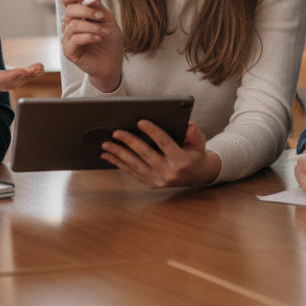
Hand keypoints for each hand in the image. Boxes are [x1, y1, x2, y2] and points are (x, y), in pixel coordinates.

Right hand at [0, 34, 43, 103]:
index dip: (10, 76)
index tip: (24, 71)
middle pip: (5, 83)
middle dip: (23, 77)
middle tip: (39, 68)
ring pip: (7, 84)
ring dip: (25, 77)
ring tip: (40, 68)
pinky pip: (6, 81)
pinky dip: (20, 76)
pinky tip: (33, 70)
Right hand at [59, 0, 123, 91]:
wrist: (112, 62)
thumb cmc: (110, 40)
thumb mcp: (107, 20)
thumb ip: (98, 8)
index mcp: (77, 14)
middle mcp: (69, 24)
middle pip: (70, 10)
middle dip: (88, 11)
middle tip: (102, 17)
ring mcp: (67, 38)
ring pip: (74, 25)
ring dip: (93, 27)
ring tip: (105, 33)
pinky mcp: (68, 51)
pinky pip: (75, 39)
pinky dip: (90, 36)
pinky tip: (99, 39)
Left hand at [101, 121, 220, 187]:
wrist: (198, 176)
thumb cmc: (196, 154)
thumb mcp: (200, 143)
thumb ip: (195, 134)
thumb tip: (190, 125)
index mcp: (181, 160)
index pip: (165, 143)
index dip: (153, 132)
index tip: (140, 121)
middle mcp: (169, 173)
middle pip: (145, 154)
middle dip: (129, 142)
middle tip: (116, 132)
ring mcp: (158, 181)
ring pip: (135, 165)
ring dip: (119, 154)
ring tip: (106, 143)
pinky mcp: (150, 184)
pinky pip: (132, 172)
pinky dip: (118, 163)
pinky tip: (108, 155)